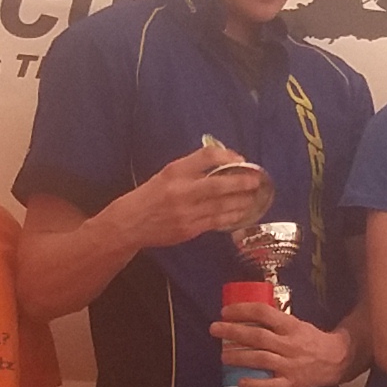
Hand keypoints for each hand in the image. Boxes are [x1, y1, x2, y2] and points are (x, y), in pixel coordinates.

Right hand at [107, 142, 272, 250]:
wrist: (130, 223)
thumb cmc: (150, 195)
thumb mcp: (167, 174)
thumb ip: (193, 167)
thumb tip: (224, 161)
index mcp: (175, 171)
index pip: (206, 157)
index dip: (227, 156)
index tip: (240, 159)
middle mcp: (181, 190)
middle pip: (218, 183)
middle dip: (241, 181)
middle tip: (257, 179)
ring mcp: (186, 212)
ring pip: (221, 205)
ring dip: (242, 200)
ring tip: (255, 196)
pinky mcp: (189, 230)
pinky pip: (216, 222)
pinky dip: (232, 216)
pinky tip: (242, 212)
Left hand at [213, 295, 355, 386]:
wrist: (336, 360)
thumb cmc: (311, 340)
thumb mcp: (296, 324)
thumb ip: (276, 321)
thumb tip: (249, 311)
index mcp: (290, 326)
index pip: (263, 313)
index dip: (242, 310)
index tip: (225, 311)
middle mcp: (289, 344)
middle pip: (257, 336)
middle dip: (233, 332)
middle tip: (214, 329)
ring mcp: (290, 365)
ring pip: (260, 359)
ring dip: (239, 357)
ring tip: (223, 356)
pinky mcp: (291, 384)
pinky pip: (270, 386)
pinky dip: (254, 385)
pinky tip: (240, 383)